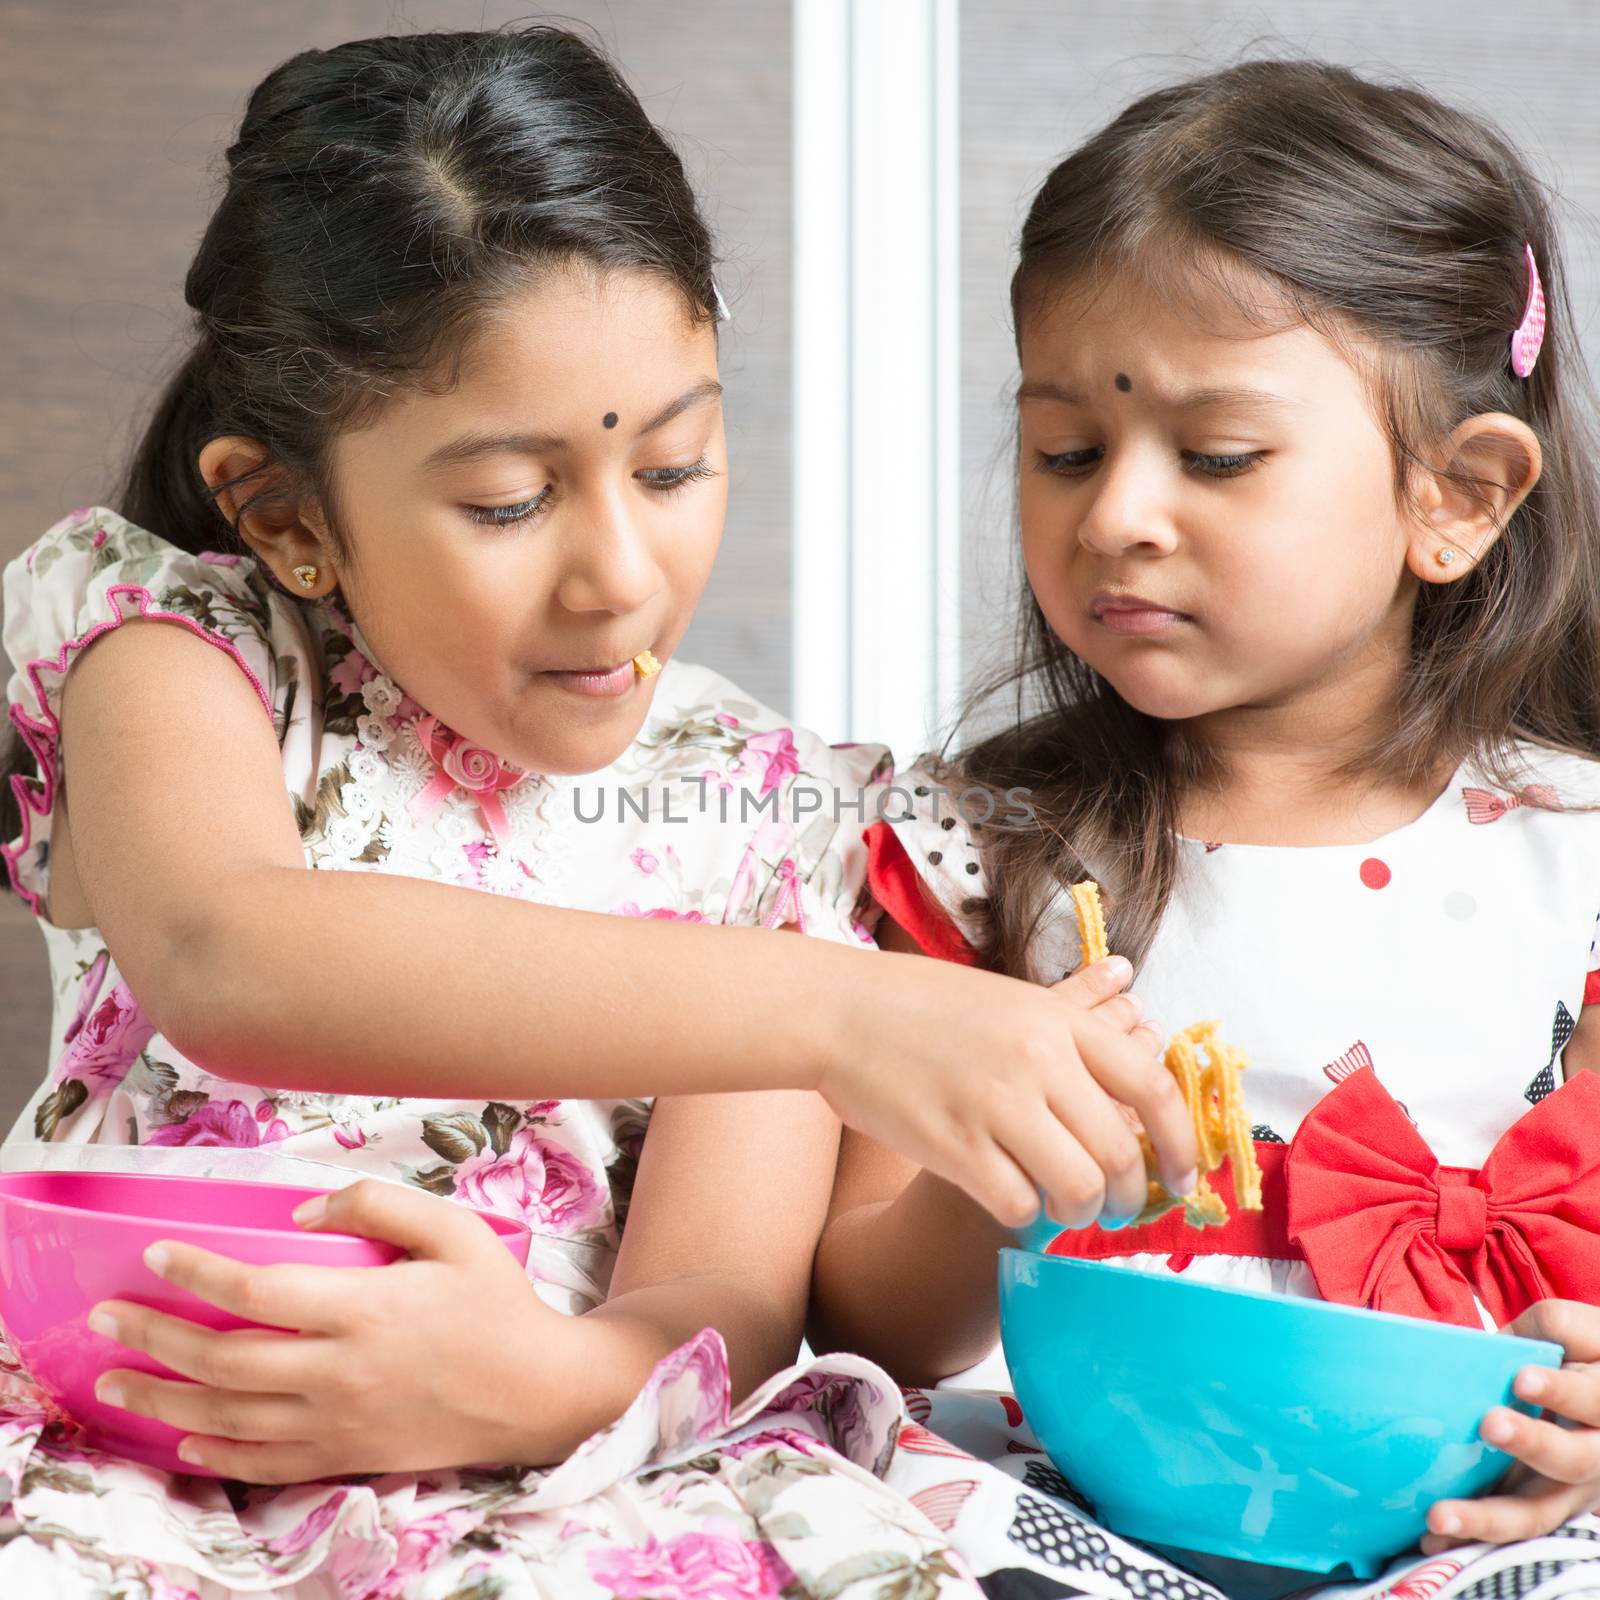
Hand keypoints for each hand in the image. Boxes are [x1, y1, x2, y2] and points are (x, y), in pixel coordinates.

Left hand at [88, 1180, 580, 1482]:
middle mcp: (340, 1371)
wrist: (539, 1391)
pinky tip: (185, 1444)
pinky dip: (215, 1457)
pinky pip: (264, 1466)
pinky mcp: (348, 1456)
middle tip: (107, 1317)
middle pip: (224, 1360)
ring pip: (229, 1420)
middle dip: (154, 1338)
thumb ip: (380, 1205)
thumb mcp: (455, 1230)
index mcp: (365, 1309)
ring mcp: (340, 1422)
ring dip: (162, 1403)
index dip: (196, 1274)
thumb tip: (305, 1213)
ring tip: (116, 1384)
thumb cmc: (498, 1303)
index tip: (155, 1257)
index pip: (257, 1290)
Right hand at [821, 944, 1196, 1231]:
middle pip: (1121, 1152)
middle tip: (1118, 1207)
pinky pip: (1018, 1204)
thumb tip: (1129, 989)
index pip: (1152, 1087)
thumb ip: (1073, 1006)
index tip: (1184, 1176)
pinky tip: (1012, 1197)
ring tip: (1064, 1206)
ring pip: (1078, 1188)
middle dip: (1130, 1196)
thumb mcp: (1008, 994)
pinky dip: (1024, 1213)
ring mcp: (995, 1103)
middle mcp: (1037, 1059)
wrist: (840, 1013)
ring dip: (1080, 1211)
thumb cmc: (924, 1005)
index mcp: (1058, 1020)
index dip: (1182, 1143)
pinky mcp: (954, 1146)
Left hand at [1422, 1299, 1599, 1552]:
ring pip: (1536, 1514)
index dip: (1560, 1390)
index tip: (1521, 1378)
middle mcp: (1598, 1455)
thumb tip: (1506, 1341)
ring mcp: (1569, 1492)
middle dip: (1531, 1443)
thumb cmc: (1586, 1354)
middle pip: (1572, 1460)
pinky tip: (1431, 1541)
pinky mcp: (1540, 1508)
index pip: (1593, 1398)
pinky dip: (1472, 1538)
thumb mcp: (1584, 1334)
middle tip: (1489, 1423)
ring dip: (1486, 1519)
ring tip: (1437, 1517)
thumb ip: (1555, 1330)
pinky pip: (1509, 1530)